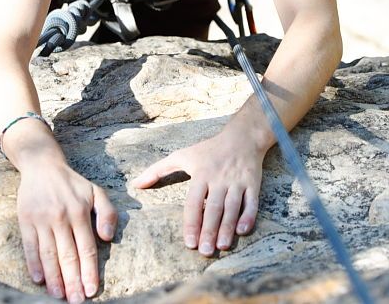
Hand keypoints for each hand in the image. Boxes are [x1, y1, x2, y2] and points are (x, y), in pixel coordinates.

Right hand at [17, 159, 116, 301]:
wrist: (42, 165)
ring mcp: (42, 219)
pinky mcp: (26, 220)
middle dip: (73, 281)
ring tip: (59, 296)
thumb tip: (109, 237)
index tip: (91, 291)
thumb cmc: (72, 183)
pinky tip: (38, 279)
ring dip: (54, 277)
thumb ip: (108, 212)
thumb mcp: (96, 191)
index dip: (89, 271)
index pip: (87, 247)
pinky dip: (33, 264)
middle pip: (68, 255)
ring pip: (49, 254)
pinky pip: (30, 246)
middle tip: (76, 301)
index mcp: (80, 211)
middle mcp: (61, 217)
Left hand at [131, 129, 264, 255]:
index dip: (192, 221)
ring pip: (232, 207)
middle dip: (209, 230)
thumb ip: (158, 170)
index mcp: (201, 173)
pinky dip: (248, 216)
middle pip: (214, 207)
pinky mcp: (253, 184)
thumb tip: (136, 184)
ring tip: (221, 246)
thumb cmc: (208, 150)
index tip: (189, 242)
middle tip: (205, 251)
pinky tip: (242, 231)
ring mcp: (237, 182)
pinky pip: (251, 202)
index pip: (194, 201)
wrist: (242, 137)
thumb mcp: (182, 155)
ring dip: (227, 227)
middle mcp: (219, 178)